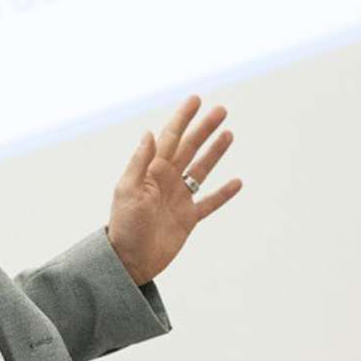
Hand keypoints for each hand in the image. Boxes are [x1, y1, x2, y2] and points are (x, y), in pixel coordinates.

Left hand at [106, 95, 240, 285]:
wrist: (129, 261)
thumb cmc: (124, 226)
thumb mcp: (127, 190)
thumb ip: (140, 162)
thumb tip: (150, 132)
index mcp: (151, 170)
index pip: (170, 137)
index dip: (183, 118)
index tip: (196, 100)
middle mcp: (166, 180)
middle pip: (190, 148)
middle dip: (204, 129)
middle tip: (221, 110)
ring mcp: (179, 198)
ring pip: (201, 170)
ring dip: (215, 152)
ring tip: (228, 133)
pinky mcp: (188, 219)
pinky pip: (209, 203)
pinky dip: (223, 193)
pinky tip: (236, 182)